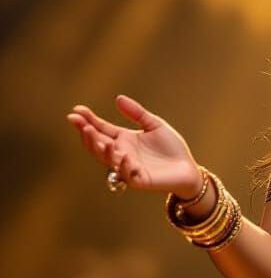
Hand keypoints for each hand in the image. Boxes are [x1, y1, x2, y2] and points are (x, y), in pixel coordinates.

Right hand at [66, 95, 202, 196]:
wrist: (188, 168)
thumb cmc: (171, 147)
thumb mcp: (154, 124)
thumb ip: (137, 113)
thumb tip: (118, 98)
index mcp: (123, 139)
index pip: (101, 129)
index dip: (88, 120)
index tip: (76, 110)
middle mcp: (121, 153)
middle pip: (98, 143)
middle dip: (86, 133)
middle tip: (78, 121)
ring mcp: (128, 167)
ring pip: (107, 159)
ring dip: (100, 148)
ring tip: (94, 135)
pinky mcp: (139, 179)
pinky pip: (127, 174)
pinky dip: (124, 166)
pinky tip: (123, 156)